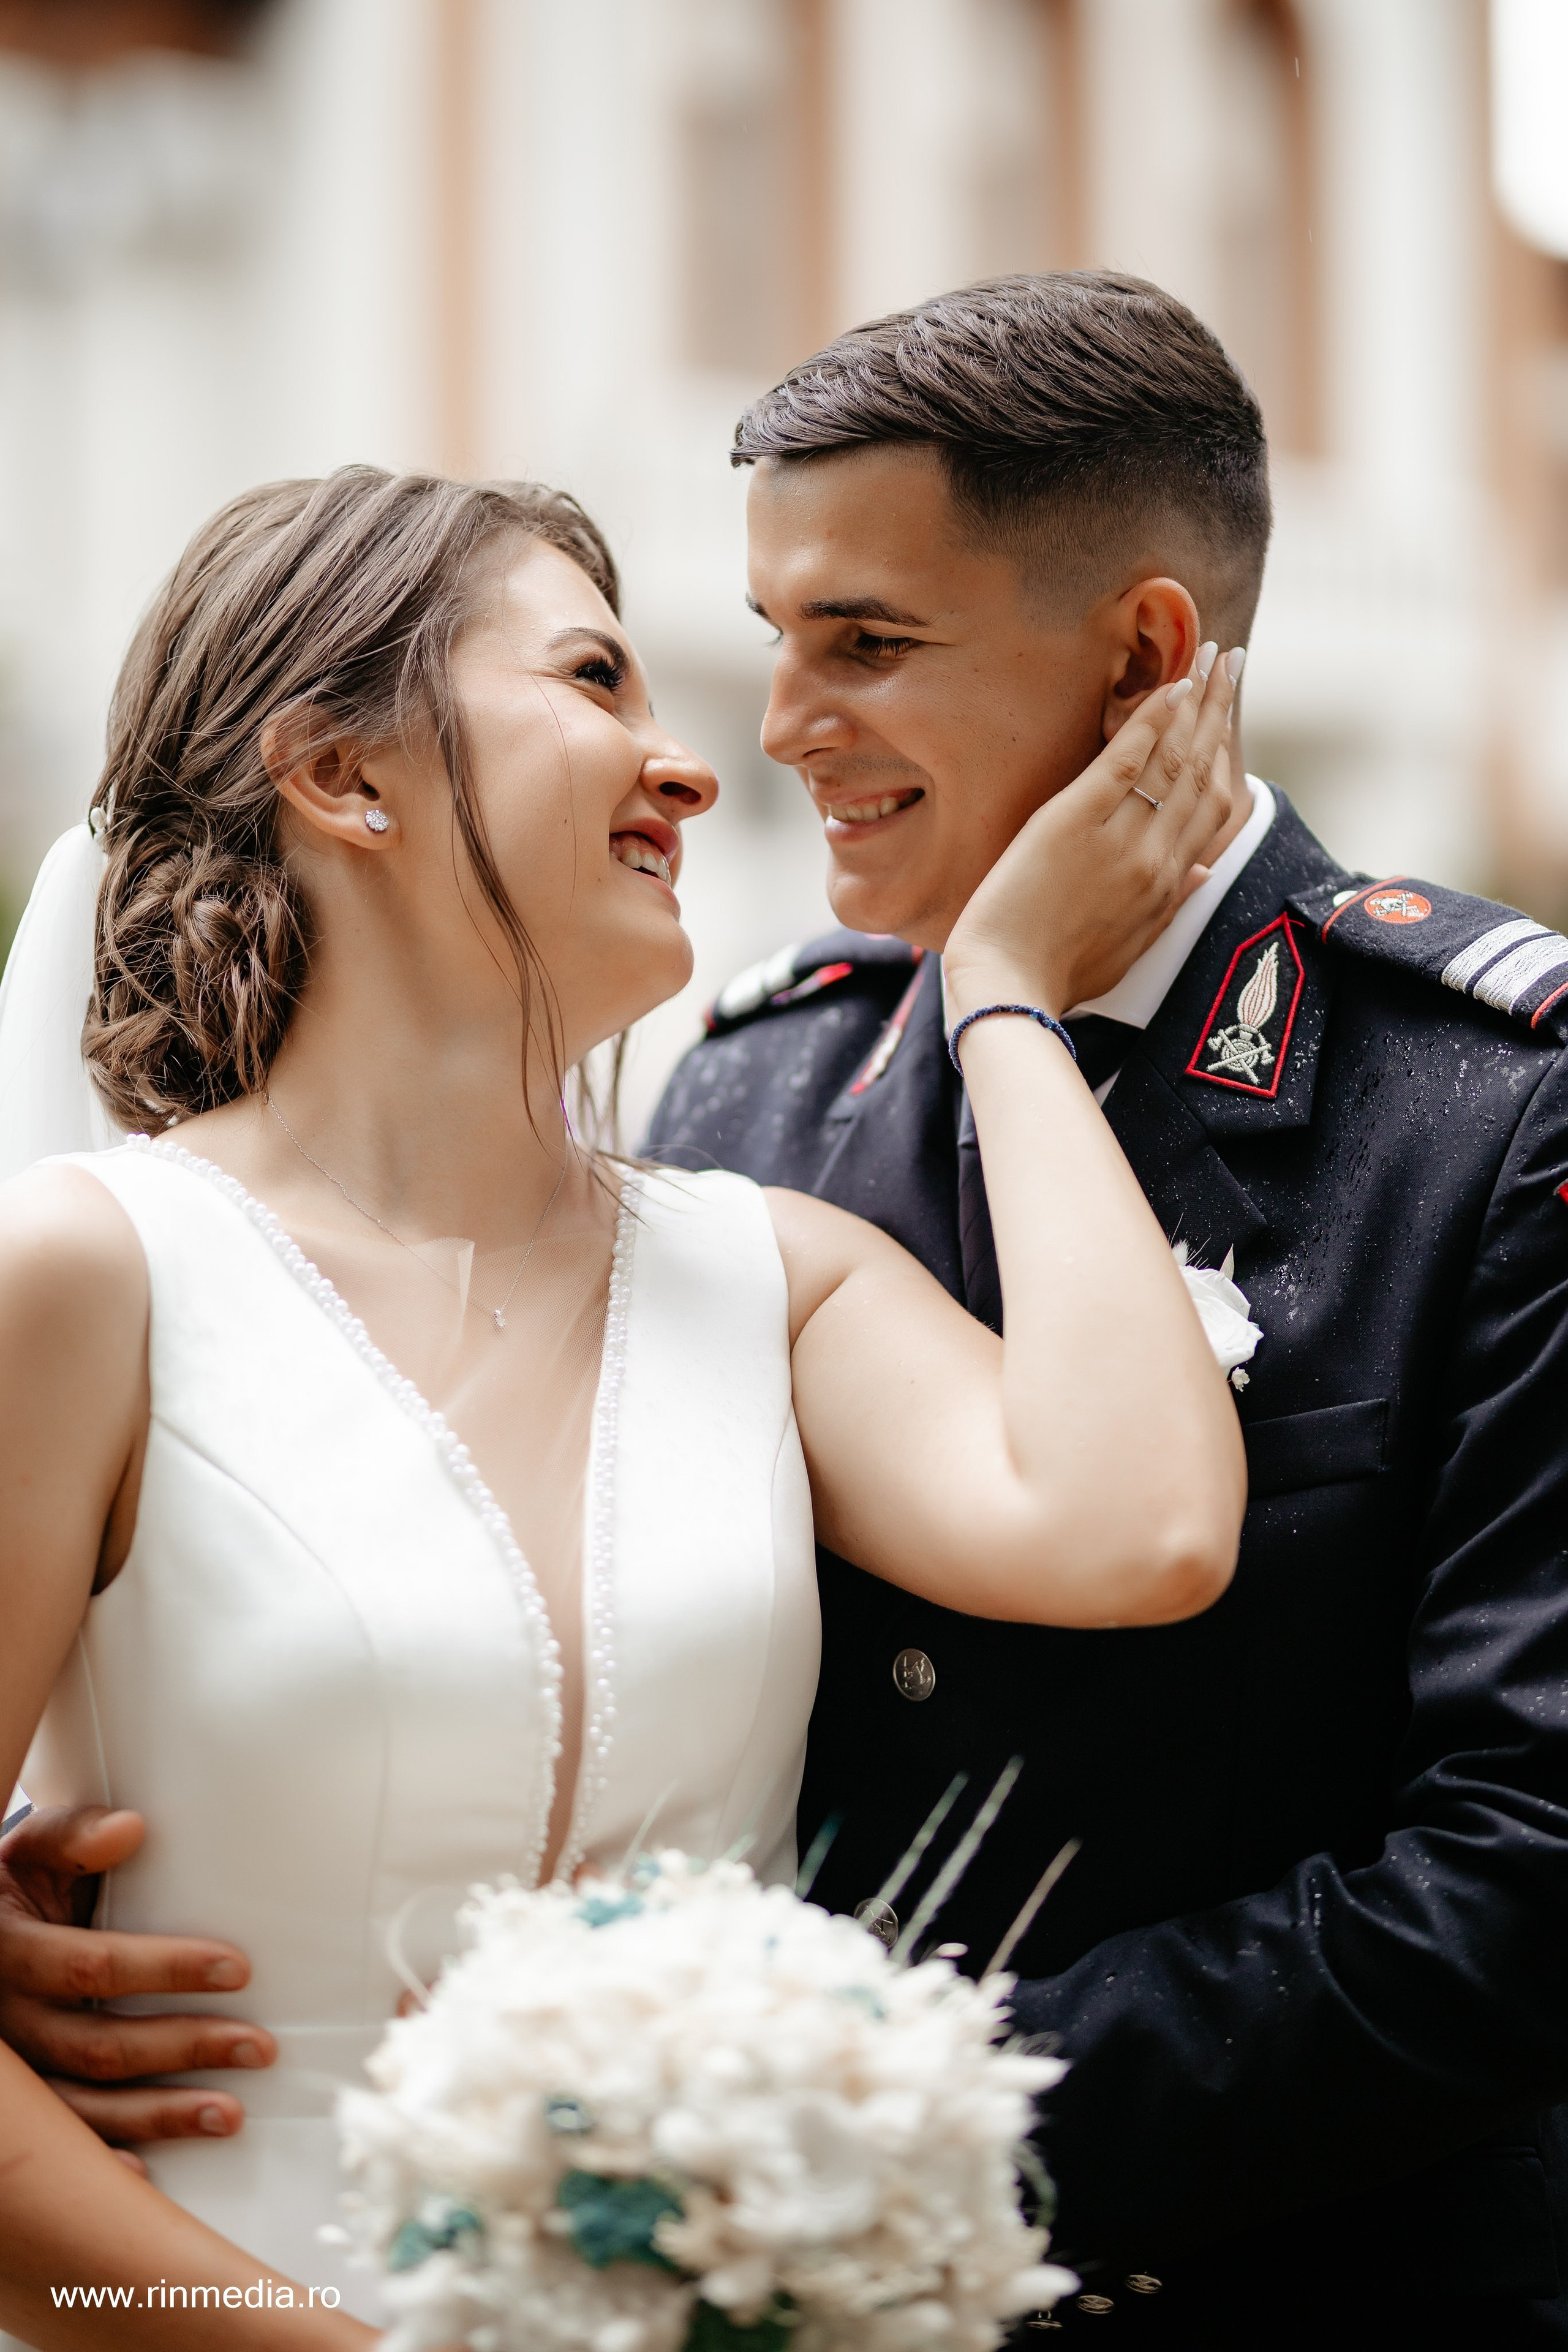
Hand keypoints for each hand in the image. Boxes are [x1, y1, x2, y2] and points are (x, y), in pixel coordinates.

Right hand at [0, 1804, 273, 2163]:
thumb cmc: (18, 1889)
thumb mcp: (34, 1852)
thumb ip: (75, 1837)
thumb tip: (132, 1827)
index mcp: (6, 1949)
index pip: (93, 1964)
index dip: (167, 1967)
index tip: (238, 1969)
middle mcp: (2, 2022)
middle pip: (100, 2045)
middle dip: (186, 2046)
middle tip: (260, 2047)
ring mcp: (8, 2076)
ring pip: (85, 2108)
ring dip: (164, 2114)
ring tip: (234, 2114)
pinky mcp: (17, 2112)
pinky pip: (60, 2145)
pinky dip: (104, 2163)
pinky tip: (148, 2175)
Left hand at [943, 642, 1240, 1019]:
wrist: (1007, 986)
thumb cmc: (1056, 976)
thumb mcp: (1127, 949)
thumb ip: (1167, 907)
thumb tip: (1200, 873)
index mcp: (1167, 886)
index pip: (1212, 809)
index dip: (1227, 756)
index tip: (1231, 717)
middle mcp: (1155, 857)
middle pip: (1202, 772)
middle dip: (1220, 712)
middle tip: (1231, 663)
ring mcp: (1118, 837)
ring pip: (1173, 759)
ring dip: (1195, 701)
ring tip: (1208, 655)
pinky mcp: (1074, 821)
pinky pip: (1126, 760)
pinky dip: (1151, 719)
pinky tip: (1169, 684)